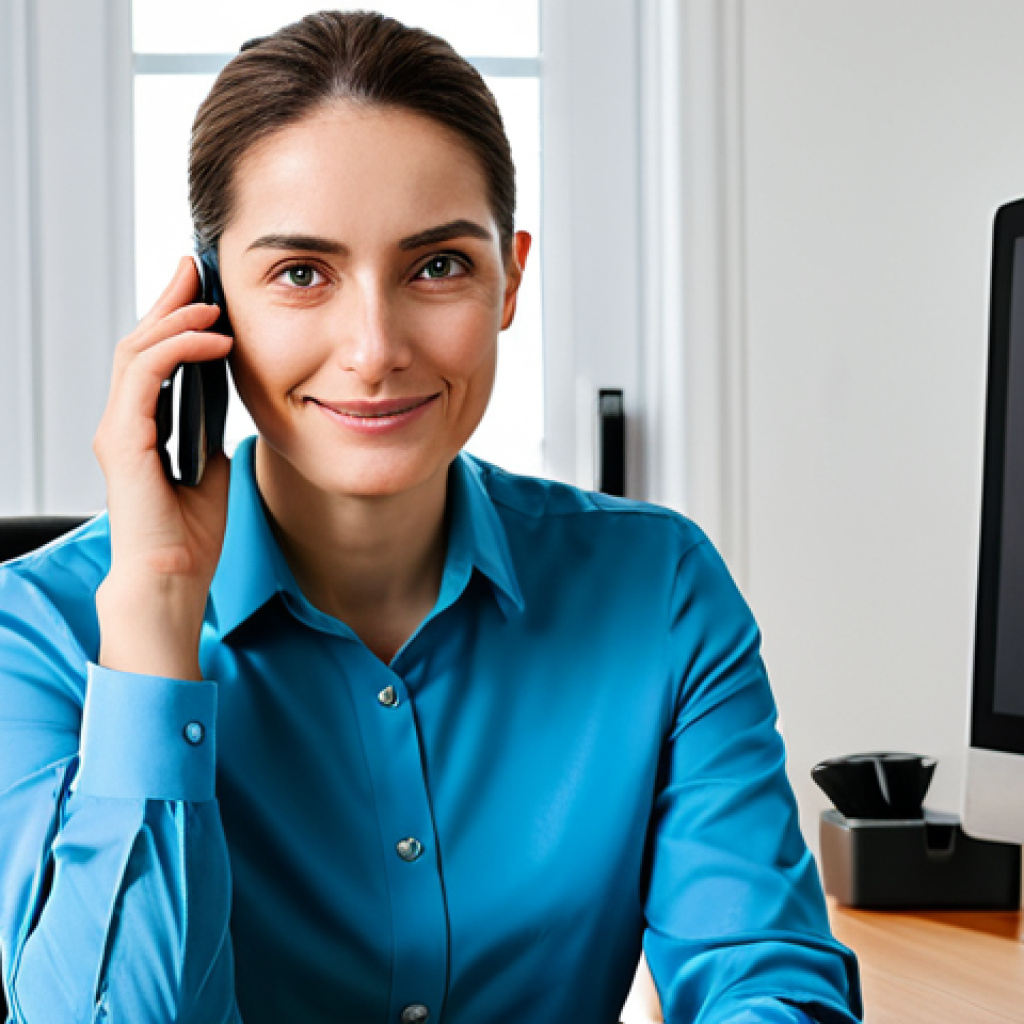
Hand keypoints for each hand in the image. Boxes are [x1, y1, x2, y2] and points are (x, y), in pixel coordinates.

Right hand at [92, 255, 233, 678]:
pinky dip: (178, 350)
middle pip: (140, 342)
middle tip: (198, 270)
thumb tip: (225, 410)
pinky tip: (213, 341)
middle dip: (171, 301)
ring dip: (176, 318)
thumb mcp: (209, 473)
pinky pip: (145, 377)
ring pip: (138, 351)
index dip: (174, 320)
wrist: (173, 581)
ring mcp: (120, 430)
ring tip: (211, 302)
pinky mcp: (124, 442)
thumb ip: (207, 437)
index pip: (153, 359)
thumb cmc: (187, 539)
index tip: (202, 292)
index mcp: (143, 428)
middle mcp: (124, 423)